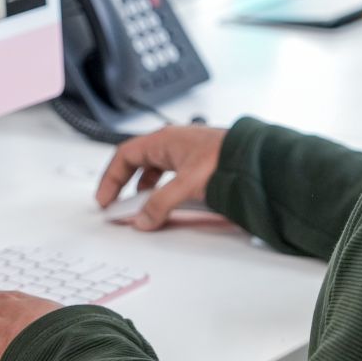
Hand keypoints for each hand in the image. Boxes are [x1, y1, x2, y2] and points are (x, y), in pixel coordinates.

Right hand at [96, 124, 225, 230]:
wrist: (256, 160)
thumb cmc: (226, 158)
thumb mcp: (187, 184)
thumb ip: (162, 204)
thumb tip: (142, 219)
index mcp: (163, 140)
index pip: (124, 156)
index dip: (110, 178)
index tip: (105, 200)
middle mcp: (172, 144)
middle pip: (137, 163)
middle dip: (124, 184)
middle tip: (117, 204)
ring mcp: (185, 153)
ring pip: (154, 170)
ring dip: (144, 189)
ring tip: (141, 208)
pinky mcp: (198, 163)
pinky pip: (170, 176)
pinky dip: (162, 190)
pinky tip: (167, 203)